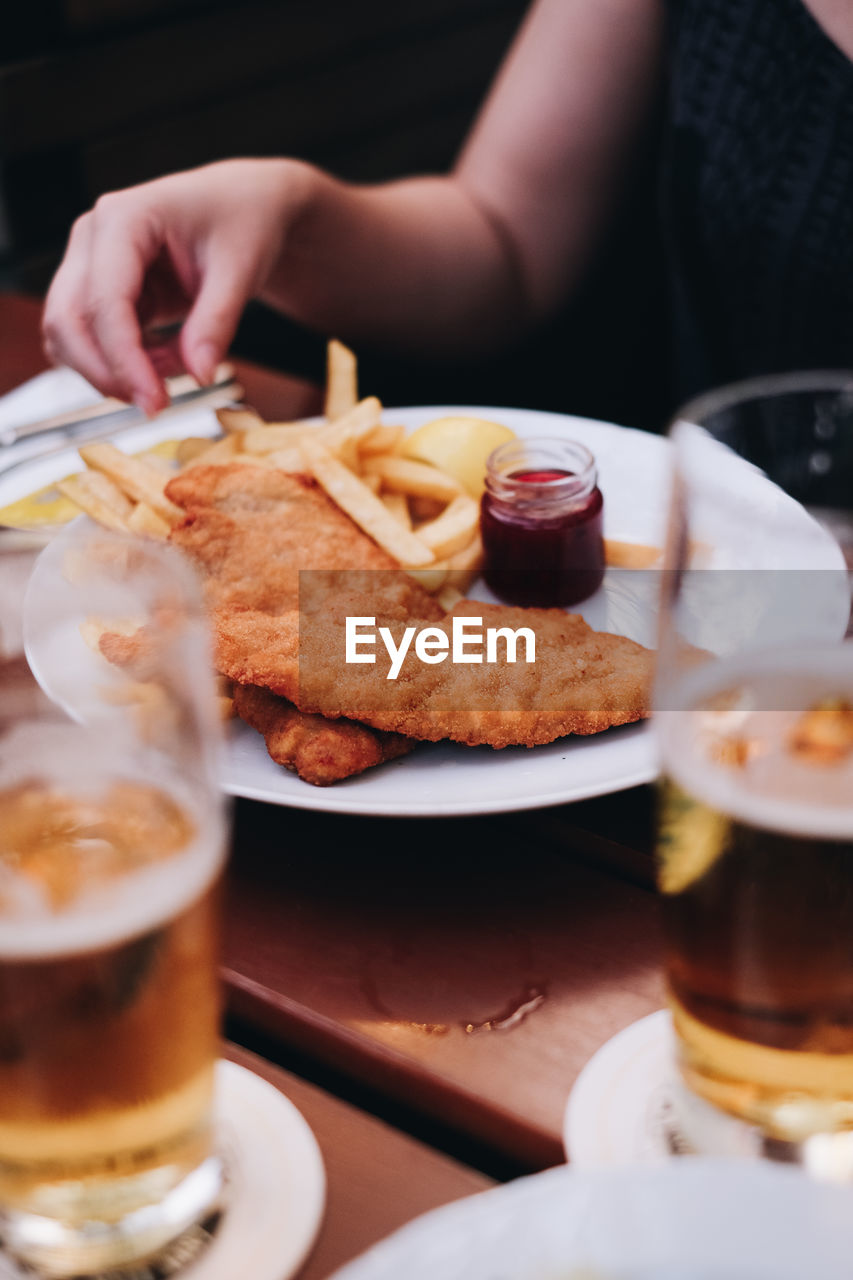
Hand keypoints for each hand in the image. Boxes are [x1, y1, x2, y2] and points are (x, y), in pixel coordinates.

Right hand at [42, 159, 312, 412]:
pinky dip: (127, 362)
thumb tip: (200, 374)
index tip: (155, 402)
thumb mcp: (240, 270)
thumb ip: (216, 323)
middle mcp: (93, 238)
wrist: (244, 206)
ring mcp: (91, 264)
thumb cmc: (243, 220)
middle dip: (107, 372)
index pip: (105, 301)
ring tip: (180, 364)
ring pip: (71, 335)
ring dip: (117, 369)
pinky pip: (95, 340)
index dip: (124, 360)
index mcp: (123, 219)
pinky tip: (170, 357)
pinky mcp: (101, 290)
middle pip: (67, 320)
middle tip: (156, 405)